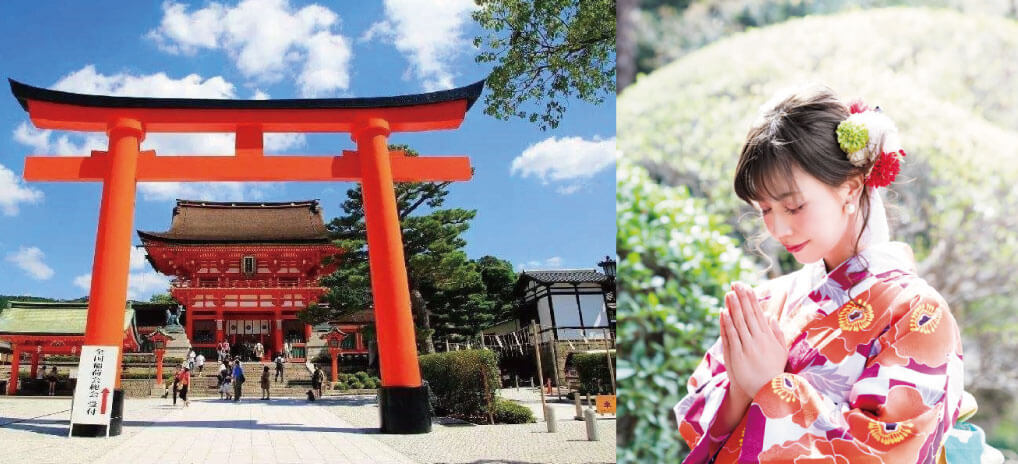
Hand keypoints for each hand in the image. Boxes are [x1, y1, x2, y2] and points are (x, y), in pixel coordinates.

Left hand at [721, 282, 788, 399]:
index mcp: (769, 337)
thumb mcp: (781, 351)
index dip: (751, 299)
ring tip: (729, 293)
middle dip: (742, 298)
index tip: (746, 287)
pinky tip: (723, 312)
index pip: (758, 314)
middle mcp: (758, 340)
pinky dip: (727, 324)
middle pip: (748, 315)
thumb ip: (776, 333)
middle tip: (736, 284)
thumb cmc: (773, 370)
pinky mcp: (737, 356)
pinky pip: (731, 336)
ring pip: (739, 323)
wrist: (766, 391)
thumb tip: (770, 316)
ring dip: (733, 307)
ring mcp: (747, 348)